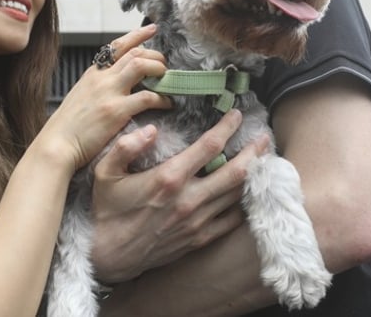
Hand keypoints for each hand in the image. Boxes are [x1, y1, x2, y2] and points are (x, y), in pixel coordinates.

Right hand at [38, 25, 169, 171]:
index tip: (152, 29)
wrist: (57, 144)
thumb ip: (98, 87)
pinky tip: (167, 104)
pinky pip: (147, 97)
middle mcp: (102, 78)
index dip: (138, 34)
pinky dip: (162, 98)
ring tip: (167, 79)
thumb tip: (115, 84)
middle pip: (135, 53)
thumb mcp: (81, 97)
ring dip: (159, 70)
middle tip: (165, 66)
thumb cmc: (68, 127)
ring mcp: (109, 92)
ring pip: (141, 65)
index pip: (117, 45)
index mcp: (93, 74)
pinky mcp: (116, 111)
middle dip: (155, 56)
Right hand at [90, 110, 270, 282]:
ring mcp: (197, 221)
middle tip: (265, 137)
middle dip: (255, 151)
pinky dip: (244, 204)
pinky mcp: (199, 239)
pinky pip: (231, 220)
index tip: (236, 114)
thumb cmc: (106, 210)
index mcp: (169, 178)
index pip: (209, 146)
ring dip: (253, 176)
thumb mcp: (105, 171)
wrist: (108, 256)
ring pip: (237, 196)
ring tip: (262, 161)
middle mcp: (189, 199)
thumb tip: (150, 128)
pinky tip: (247, 193)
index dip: (227, 127)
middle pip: (236, 172)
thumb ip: (125, 146)